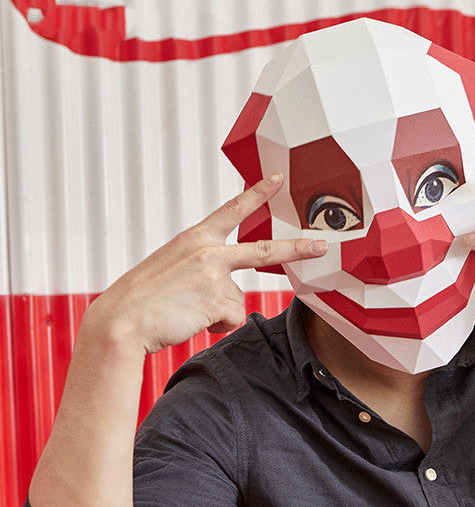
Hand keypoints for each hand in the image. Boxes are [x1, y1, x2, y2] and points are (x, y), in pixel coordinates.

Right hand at [86, 176, 327, 352]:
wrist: (120, 321)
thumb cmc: (141, 300)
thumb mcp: (171, 270)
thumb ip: (203, 271)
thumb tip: (229, 297)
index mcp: (194, 238)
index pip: (231, 210)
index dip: (257, 194)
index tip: (278, 180)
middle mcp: (208, 251)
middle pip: (265, 249)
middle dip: (298, 248)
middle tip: (322, 246)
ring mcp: (216, 275)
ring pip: (237, 300)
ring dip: (217, 313)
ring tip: (185, 310)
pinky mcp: (219, 300)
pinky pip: (231, 319)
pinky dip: (215, 326)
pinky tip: (190, 320)